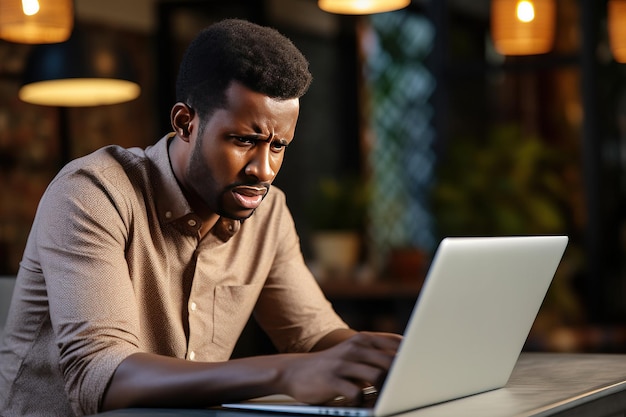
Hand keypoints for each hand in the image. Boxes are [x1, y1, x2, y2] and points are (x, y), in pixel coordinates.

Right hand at [278, 332, 401, 404]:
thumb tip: (405, 360)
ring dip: (384, 391)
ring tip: (383, 399)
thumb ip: (375, 353)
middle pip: (390, 362)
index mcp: (363, 340)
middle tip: (403, 389)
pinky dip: (363, 401)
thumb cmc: (331, 364)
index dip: (411, 356)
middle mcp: (354, 348)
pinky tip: (360, 402)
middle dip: (400, 378)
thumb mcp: (352, 351)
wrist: (294, 370)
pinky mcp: (332, 381)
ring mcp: (343, 364)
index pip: (397, 343)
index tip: (417, 368)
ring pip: (377, 377)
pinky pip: (356, 394)